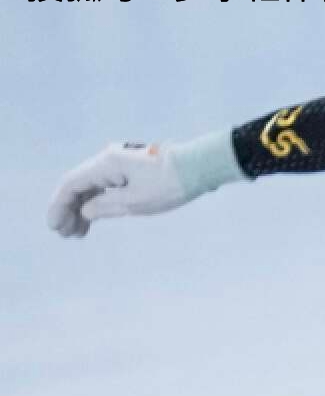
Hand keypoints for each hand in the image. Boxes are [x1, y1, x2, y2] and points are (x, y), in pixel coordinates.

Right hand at [47, 131, 242, 237]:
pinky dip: (99, 203)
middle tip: (66, 235)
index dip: (59, 206)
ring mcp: (118, 164)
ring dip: (83, 209)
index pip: (71, 184)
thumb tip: (85, 211)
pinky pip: (106, 186)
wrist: (198, 167)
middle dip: (69, 210)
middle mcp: (107, 160)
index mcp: (105, 164)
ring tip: (78, 233)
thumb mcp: (136, 202)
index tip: (54, 227)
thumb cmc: (170, 184)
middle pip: (79, 185)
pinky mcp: (129, 170)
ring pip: (92, 187)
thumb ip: (105, 206)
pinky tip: (94, 219)